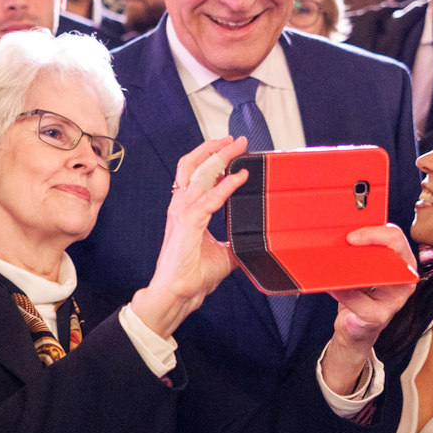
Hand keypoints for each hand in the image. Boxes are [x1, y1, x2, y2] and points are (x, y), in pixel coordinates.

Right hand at [131, 136, 250, 336]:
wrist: (179, 292)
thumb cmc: (193, 275)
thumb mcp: (223, 254)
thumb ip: (235, 242)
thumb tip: (253, 241)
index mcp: (185, 211)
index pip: (196, 175)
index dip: (212, 159)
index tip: (231, 150)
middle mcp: (181, 207)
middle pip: (194, 166)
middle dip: (215, 149)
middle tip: (236, 140)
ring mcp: (182, 214)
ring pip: (198, 173)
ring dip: (219, 158)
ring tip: (236, 147)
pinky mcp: (188, 224)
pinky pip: (208, 198)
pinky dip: (225, 186)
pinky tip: (239, 177)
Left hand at [322, 225, 417, 390]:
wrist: (355, 325)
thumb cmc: (360, 292)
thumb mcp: (361, 268)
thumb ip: (358, 252)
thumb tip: (338, 238)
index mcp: (401, 262)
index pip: (395, 237)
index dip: (375, 232)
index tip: (352, 235)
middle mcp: (404, 278)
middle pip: (394, 250)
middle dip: (370, 240)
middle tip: (347, 241)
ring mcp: (395, 299)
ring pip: (378, 276)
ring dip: (353, 269)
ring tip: (335, 265)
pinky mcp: (379, 316)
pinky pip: (358, 301)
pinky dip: (342, 293)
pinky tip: (331, 287)